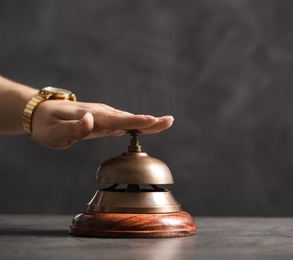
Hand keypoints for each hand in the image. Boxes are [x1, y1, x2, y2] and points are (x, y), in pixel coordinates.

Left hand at [31, 100, 173, 148]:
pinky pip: (123, 122)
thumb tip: (91, 121)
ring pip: (128, 119)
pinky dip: (138, 123)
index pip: (117, 120)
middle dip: (150, 121)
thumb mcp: (53, 132)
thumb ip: (73, 129)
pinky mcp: (104, 119)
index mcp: (92, 117)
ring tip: (165, 123)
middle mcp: (101, 114)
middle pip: (128, 118)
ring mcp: (103, 115)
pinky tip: (149, 126)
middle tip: (169, 121)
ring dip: (148, 122)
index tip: (152, 120)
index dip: (135, 121)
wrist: (41, 113)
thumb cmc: (46, 124)